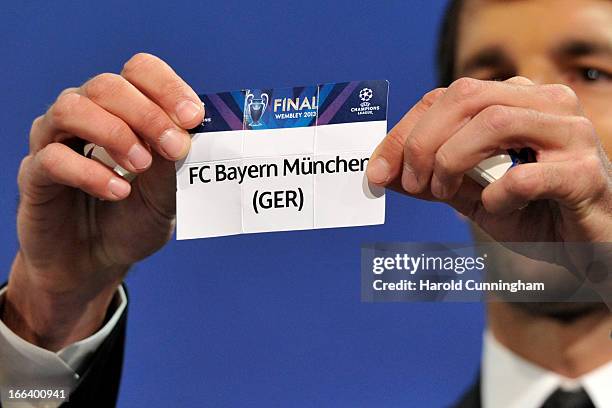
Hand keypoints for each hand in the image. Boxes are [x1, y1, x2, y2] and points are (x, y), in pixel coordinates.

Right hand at [3, 53, 203, 349]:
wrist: (97, 264)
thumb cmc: (133, 221)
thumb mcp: (167, 195)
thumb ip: (175, 164)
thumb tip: (189, 131)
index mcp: (123, 112)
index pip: (139, 71)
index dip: (167, 87)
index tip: (193, 117)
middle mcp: (86, 117)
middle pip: (107, 85)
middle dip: (147, 113)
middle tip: (173, 148)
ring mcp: (55, 142)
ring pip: (71, 108)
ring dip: (114, 132)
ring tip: (142, 166)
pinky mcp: (35, 176)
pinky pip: (52, 158)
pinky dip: (90, 173)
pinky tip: (117, 192)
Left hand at [367, 77, 611, 242]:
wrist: (589, 250)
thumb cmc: (531, 215)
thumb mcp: (470, 195)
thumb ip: (430, 179)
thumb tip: (380, 173)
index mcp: (517, 100)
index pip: (448, 97)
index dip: (405, 132)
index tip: (376, 171)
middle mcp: (546, 104)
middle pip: (466, 98)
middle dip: (423, 143)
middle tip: (413, 185)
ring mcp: (570, 134)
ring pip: (494, 122)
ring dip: (452, 161)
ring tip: (444, 193)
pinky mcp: (586, 173)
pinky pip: (528, 175)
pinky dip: (499, 194)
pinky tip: (496, 209)